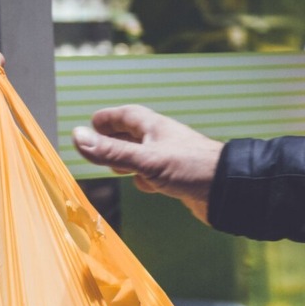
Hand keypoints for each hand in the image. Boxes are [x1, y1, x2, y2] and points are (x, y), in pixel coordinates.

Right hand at [71, 106, 223, 222]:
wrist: (228, 189)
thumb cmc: (191, 168)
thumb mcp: (145, 160)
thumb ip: (111, 152)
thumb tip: (77, 137)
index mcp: (153, 127)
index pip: (124, 116)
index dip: (106, 119)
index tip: (90, 124)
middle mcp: (162, 140)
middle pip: (132, 134)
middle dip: (114, 139)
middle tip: (97, 144)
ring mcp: (171, 158)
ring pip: (143, 156)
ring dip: (129, 160)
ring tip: (117, 166)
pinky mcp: (178, 177)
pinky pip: (156, 173)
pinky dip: (146, 178)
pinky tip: (146, 185)